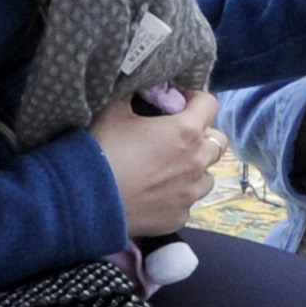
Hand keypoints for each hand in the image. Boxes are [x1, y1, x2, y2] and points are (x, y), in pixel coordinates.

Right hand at [88, 89, 225, 236]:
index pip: (210, 104)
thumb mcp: (114, 111)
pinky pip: (188, 202)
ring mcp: (190, 193)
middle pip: (218, 142)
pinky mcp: (179, 217)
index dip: (195, 99)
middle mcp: (196, 162)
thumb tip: (143, 89)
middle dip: (203, 136)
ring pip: (207, 176)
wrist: (87, 200)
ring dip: (195, 169)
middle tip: (178, 137)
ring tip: (170, 169)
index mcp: (187, 131)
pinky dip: (178, 196)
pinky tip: (156, 194)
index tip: (179, 104)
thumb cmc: (102, 150)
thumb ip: (134, 97)